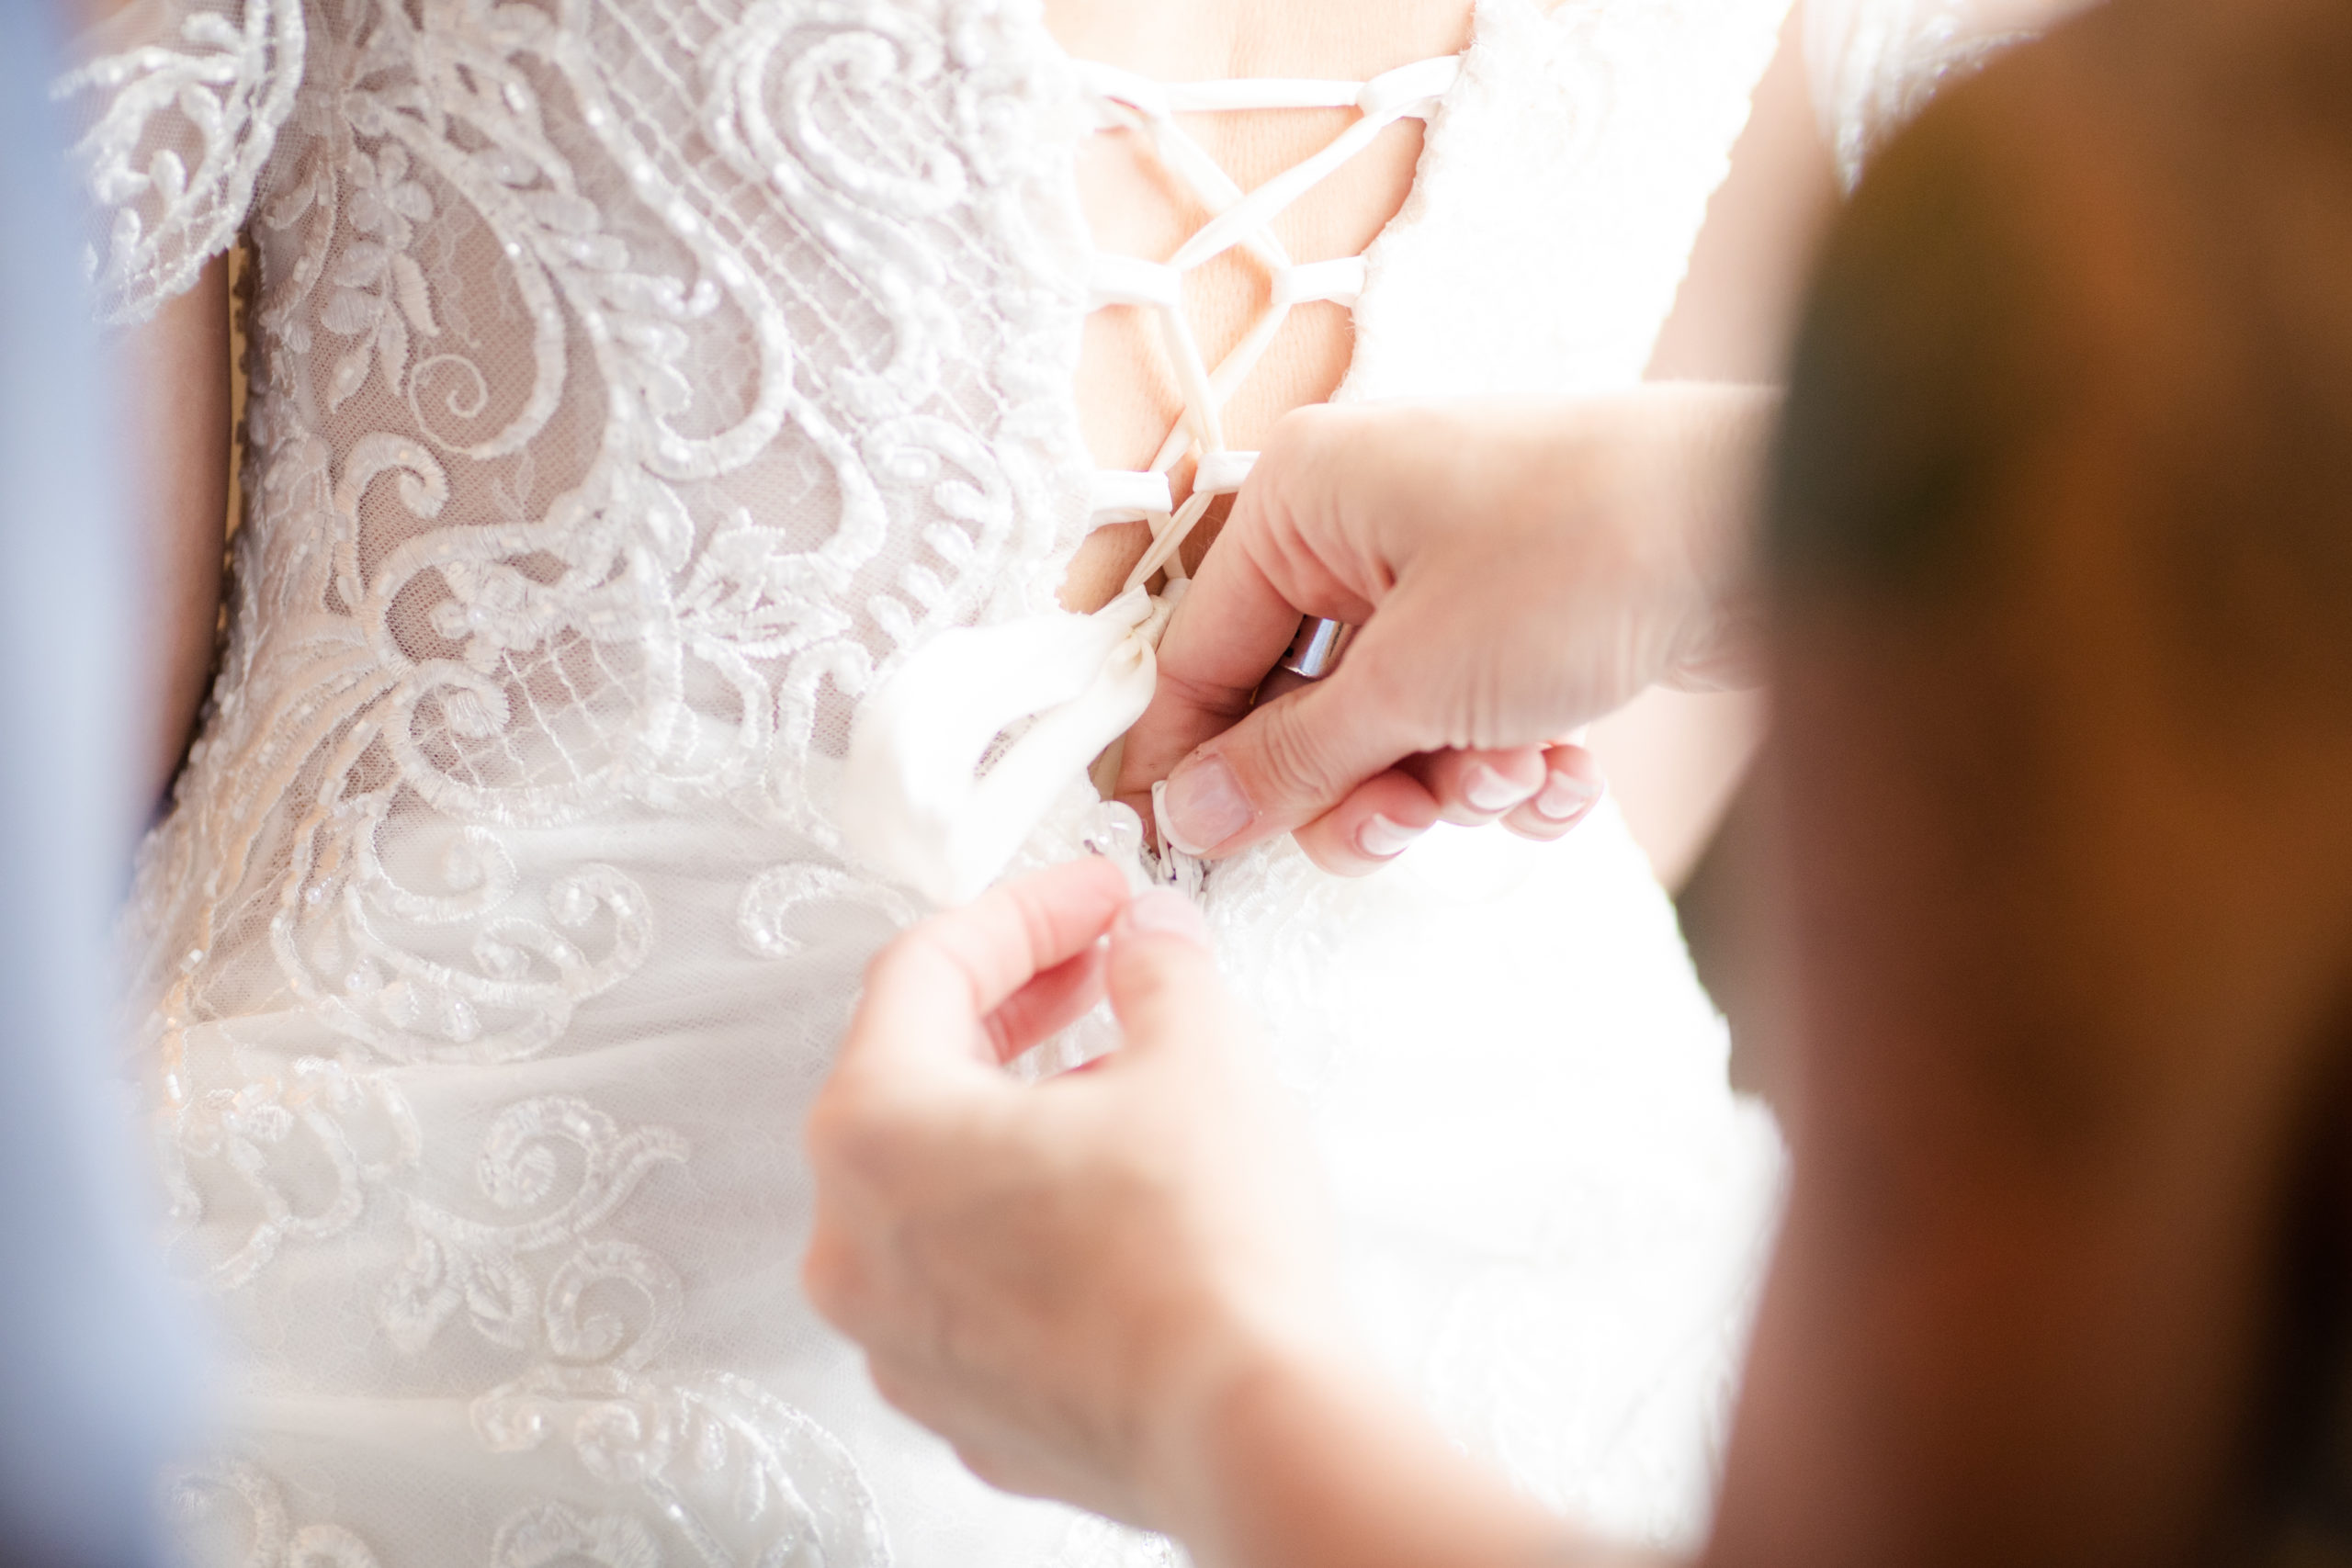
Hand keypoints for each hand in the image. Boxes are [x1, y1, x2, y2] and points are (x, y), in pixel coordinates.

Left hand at [804, 859, 1350, 1530]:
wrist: (1252, 1433)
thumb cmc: (1205, 1259)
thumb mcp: (1198, 1053)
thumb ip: (1157, 969)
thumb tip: (1147, 941)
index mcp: (877, 1131)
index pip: (927, 970)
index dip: (1027, 912)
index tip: (1096, 897)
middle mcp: (854, 1240)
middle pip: (918, 1076)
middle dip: (1020, 1008)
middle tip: (1103, 969)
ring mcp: (898, 1335)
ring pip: (943, 1186)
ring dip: (1025, 1117)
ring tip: (1129, 1086)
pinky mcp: (959, 1400)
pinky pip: (975, 1278)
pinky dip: (1031, 1222)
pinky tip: (1121, 1203)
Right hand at [1116, 388, 1772, 872]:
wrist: (1770, 524)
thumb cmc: (1589, 550)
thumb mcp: (1413, 683)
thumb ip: (1292, 759)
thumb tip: (1195, 809)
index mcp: (1302, 499)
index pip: (1199, 653)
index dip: (1193, 761)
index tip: (1185, 845)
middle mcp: (1364, 523)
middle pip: (1299, 708)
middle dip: (1358, 783)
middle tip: (1401, 819)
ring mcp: (1448, 568)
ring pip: (1389, 730)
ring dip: (1445, 781)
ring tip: (1513, 771)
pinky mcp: (1522, 614)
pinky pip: (1467, 720)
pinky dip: (1509, 762)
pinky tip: (1564, 767)